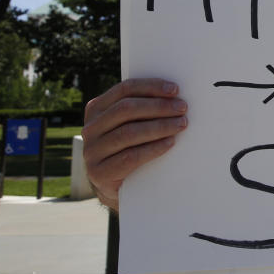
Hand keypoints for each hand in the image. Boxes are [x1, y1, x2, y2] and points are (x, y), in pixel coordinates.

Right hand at [82, 78, 187, 211]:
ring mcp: (92, 151)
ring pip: (128, 132)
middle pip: (126, 109)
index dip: (150, 87)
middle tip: (182, 108)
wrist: (116, 186)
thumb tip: (174, 95)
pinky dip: (153, 148)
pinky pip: (130, 157)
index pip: (124, 89)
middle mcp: (91, 128)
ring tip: (181, 124)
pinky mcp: (99, 172)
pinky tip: (170, 143)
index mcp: (97, 109)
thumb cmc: (129, 147)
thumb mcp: (129, 124)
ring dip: (159, 126)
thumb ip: (142, 109)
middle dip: (158, 106)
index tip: (175, 89)